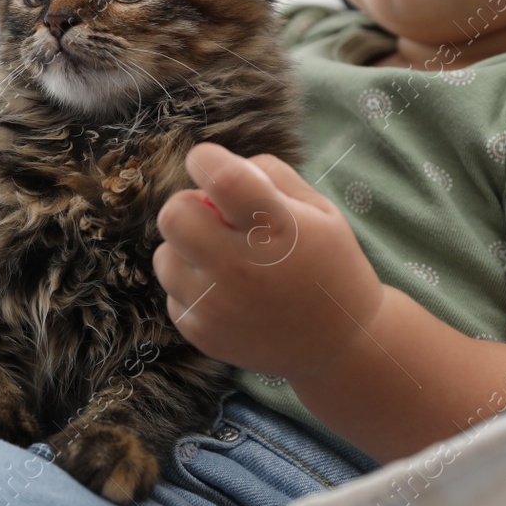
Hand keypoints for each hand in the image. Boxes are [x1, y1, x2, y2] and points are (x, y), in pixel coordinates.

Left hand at [153, 142, 384, 379]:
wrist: (339, 345)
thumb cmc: (328, 264)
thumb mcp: (319, 208)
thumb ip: (269, 175)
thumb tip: (218, 165)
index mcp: (277, 230)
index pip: (222, 179)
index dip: (205, 160)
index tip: (207, 162)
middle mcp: (242, 269)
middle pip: (174, 215)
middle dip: (187, 205)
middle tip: (212, 216)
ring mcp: (218, 306)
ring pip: (165, 256)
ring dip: (187, 249)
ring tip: (224, 259)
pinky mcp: (202, 334)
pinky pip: (173, 293)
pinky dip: (193, 286)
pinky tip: (227, 293)